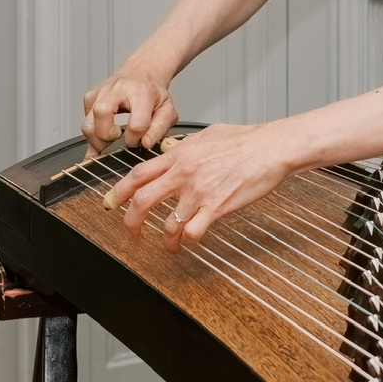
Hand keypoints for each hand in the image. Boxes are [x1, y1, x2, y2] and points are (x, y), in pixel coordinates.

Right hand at [81, 66, 178, 157]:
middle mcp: (118, 89)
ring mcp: (101, 92)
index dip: (136, 138)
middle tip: (116, 139)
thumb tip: (145, 143)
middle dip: (107, 136)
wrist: (142, 72)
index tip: (136, 140)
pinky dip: (92, 131)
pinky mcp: (91, 97)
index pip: (137, 124)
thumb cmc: (154, 92)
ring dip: (96, 138)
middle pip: (102, 114)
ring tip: (109, 139)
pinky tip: (103, 131)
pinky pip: (85, 120)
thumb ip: (159, 129)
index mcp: (141, 92)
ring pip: (87, 122)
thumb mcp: (167, 110)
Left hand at [103, 123, 295, 251]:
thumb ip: (185, 146)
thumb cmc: (246, 139)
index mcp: (179, 156)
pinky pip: (193, 232)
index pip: (137, 174)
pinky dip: (189, 241)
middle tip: (131, 234)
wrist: (271, 147)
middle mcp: (183, 174)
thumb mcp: (207, 135)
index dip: (118, 191)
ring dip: (166, 240)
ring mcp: (198, 192)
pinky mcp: (216, 207)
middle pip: (142, 202)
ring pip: (168, 224)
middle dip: (131, 223)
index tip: (111, 203)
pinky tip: (192, 241)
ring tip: (170, 246)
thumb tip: (174, 149)